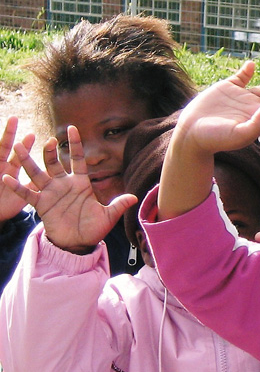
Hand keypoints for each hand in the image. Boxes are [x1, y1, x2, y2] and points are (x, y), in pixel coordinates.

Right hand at [1, 125, 136, 252]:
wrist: (78, 243)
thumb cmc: (93, 228)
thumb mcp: (108, 216)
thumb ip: (118, 204)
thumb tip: (135, 197)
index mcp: (81, 183)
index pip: (78, 159)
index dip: (76, 144)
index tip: (72, 128)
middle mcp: (64, 184)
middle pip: (55, 163)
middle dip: (51, 151)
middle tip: (49, 139)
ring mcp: (51, 193)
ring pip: (38, 173)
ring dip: (28, 161)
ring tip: (18, 147)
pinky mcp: (41, 204)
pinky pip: (27, 193)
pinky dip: (18, 186)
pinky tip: (6, 177)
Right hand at [173, 62, 259, 155]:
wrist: (191, 134)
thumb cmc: (215, 139)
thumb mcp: (237, 134)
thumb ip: (255, 124)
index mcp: (259, 119)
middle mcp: (253, 107)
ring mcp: (241, 97)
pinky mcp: (227, 89)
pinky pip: (242, 77)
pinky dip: (248, 70)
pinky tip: (251, 65)